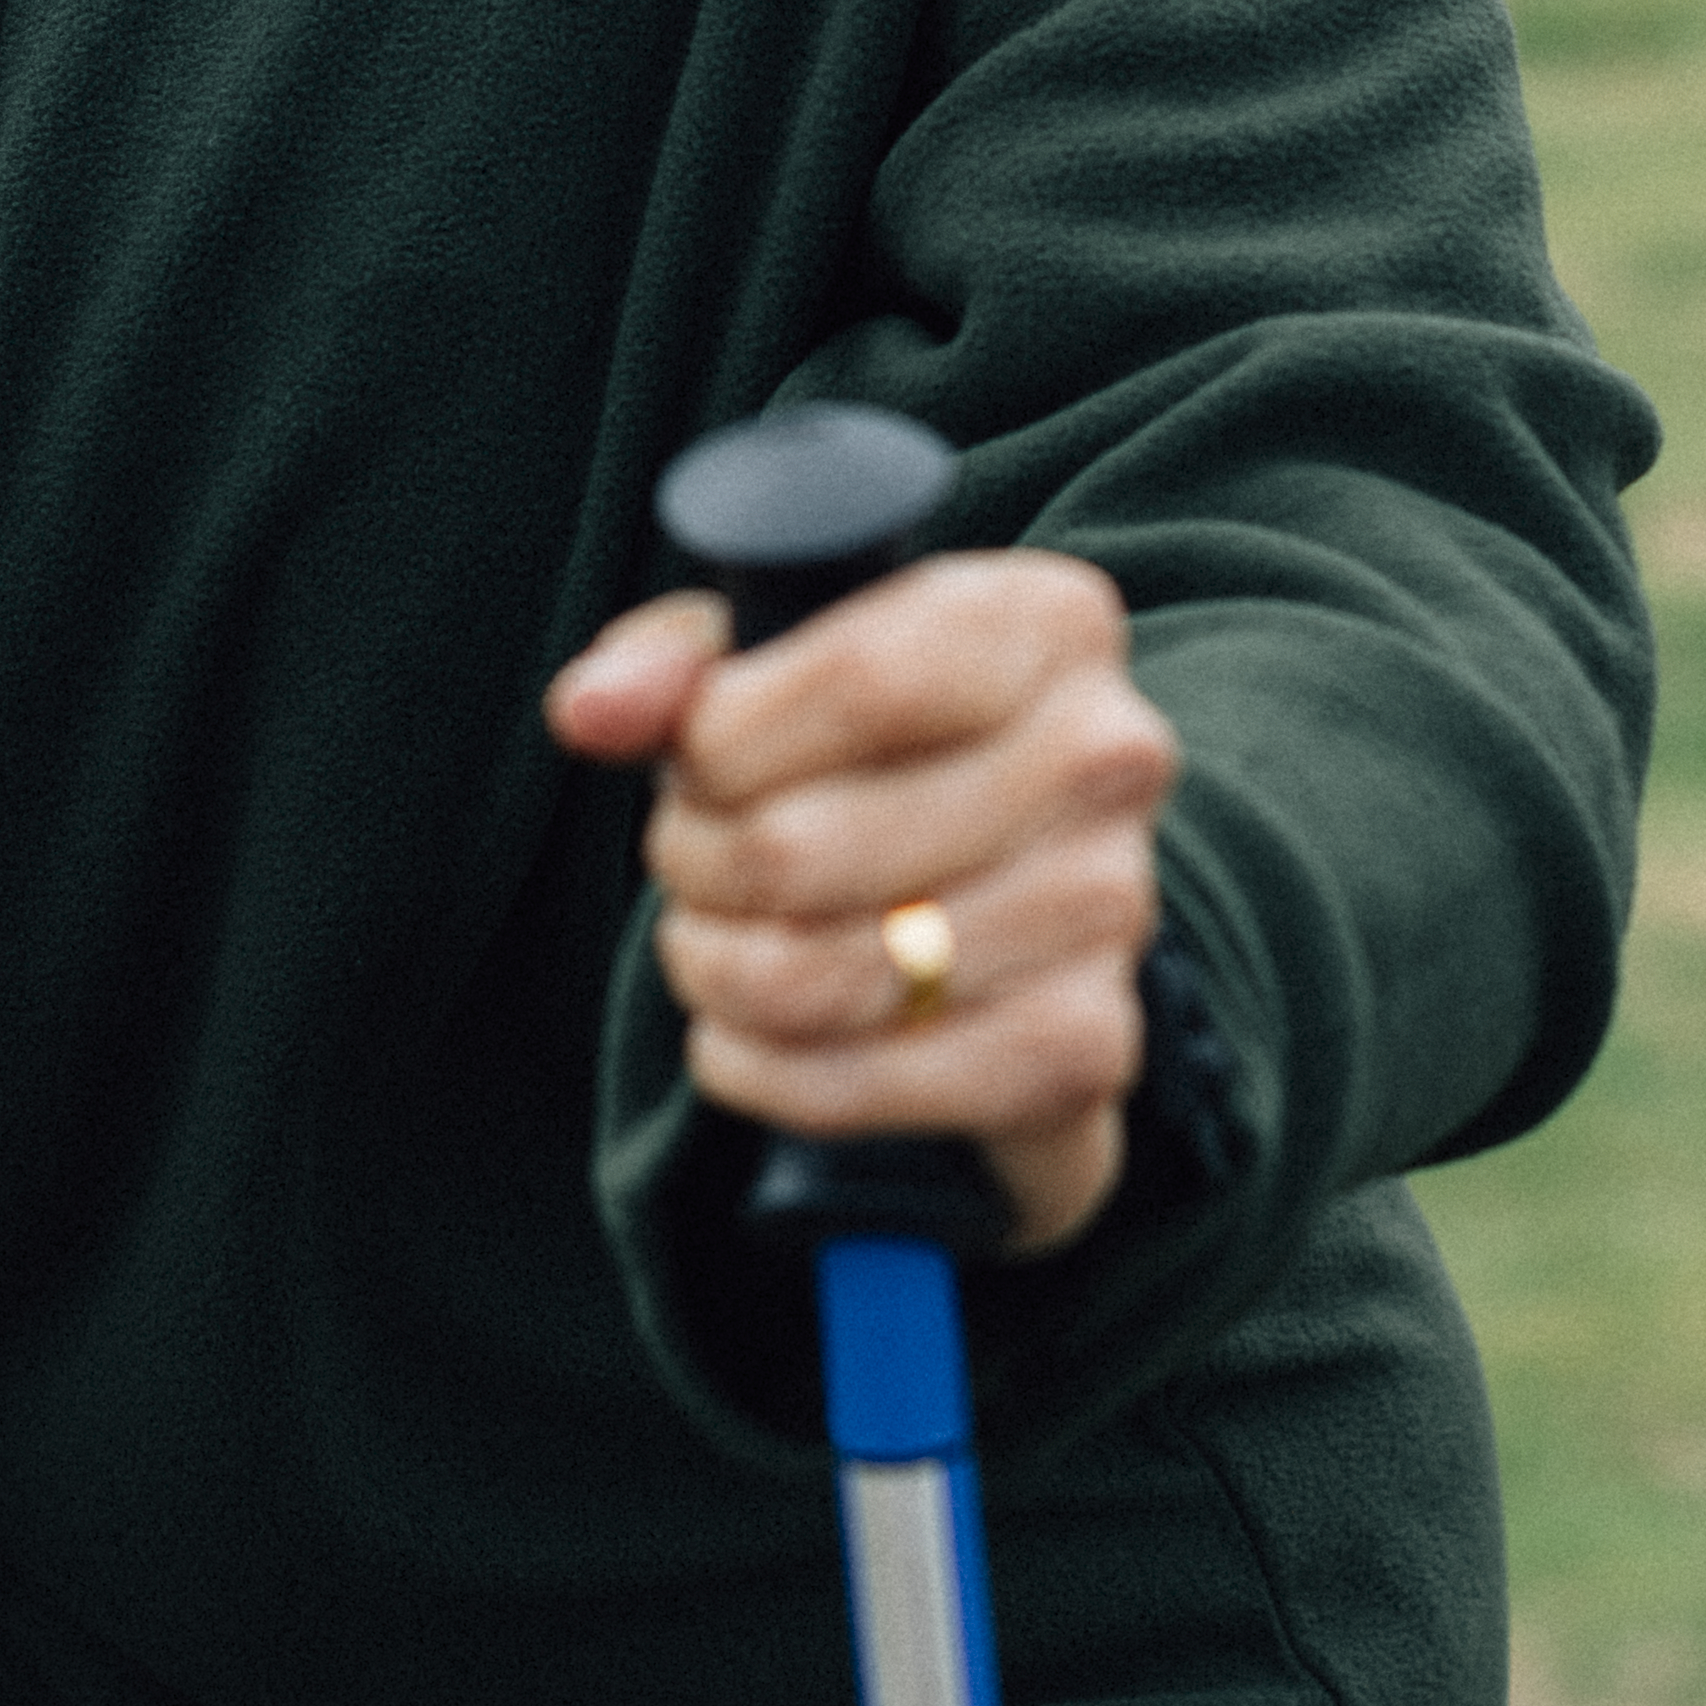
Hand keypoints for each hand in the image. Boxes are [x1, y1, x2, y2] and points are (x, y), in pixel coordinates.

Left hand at [545, 551, 1172, 1259]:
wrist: (1023, 910)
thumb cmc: (878, 756)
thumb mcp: (777, 666)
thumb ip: (675, 667)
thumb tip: (595, 710)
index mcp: (1049, 623)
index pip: (859, 682)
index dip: (719, 741)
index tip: (687, 760)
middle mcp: (1107, 757)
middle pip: (800, 847)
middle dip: (691, 863)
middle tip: (685, 859)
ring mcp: (1110, 909)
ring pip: (812, 976)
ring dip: (712, 968)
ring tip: (709, 939)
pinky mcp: (1083, 1047)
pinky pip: (852, 1081)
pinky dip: (754, 1066)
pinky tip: (743, 1033)